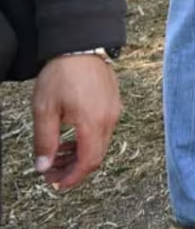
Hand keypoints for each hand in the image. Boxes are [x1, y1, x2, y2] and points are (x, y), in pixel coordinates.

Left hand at [32, 54, 121, 191]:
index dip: (72, 178)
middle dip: (73, 169)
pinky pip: (103, 130)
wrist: (81, 46)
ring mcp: (114, 111)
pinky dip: (87, 140)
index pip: (88, 162)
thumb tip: (43, 166)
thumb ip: (45, 141)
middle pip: (96, 156)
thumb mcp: (45, 109)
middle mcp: (109, 119)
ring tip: (58, 153)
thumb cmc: (62, 75)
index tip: (56, 184)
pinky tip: (71, 135)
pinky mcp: (114, 104)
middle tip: (51, 171)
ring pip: (100, 144)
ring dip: (80, 154)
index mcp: (92, 123)